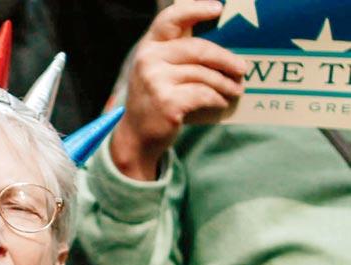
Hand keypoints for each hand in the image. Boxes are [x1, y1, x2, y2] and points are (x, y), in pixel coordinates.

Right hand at [110, 1, 245, 179]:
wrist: (136, 138)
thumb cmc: (154, 101)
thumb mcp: (157, 71)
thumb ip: (175, 52)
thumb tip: (216, 45)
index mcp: (148, 46)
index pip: (171, 18)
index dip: (196, 9)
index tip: (219, 8)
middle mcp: (149, 60)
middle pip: (198, 49)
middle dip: (225, 60)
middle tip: (241, 69)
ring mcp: (156, 81)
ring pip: (203, 75)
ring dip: (225, 84)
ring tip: (235, 90)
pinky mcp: (167, 102)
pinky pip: (202, 94)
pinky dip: (217, 99)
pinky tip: (221, 102)